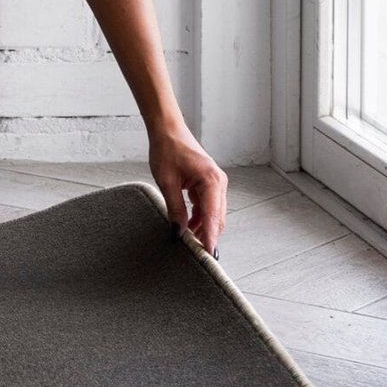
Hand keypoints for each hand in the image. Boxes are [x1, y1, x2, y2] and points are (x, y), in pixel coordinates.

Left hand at [148, 125, 227, 255]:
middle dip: (208, 236)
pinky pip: (208, 206)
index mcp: (211, 180)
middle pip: (217, 218)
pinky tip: (189, 226)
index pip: (213, 217)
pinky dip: (200, 218)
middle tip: (196, 255)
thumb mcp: (167, 183)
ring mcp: (216, 183)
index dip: (210, 238)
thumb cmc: (168, 149)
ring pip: (213, 214)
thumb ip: (175, 210)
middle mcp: (218, 182)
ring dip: (203, 228)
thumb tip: (178, 232)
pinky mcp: (209, 183)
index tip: (209, 256)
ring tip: (189, 242)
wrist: (168, 130)